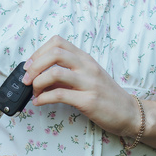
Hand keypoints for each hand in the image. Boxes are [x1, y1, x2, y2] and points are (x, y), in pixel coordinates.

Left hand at [22, 35, 140, 137]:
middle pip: (54, 53)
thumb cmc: (105, 95)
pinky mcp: (88, 101)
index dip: (38, 52)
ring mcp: (89, 83)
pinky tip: (39, 103)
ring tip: (33, 93)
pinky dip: (43, 98)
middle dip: (34, 66)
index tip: (29, 66)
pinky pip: (60, 95)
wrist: (129, 113)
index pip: (58, 42)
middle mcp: (87, 67)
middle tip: (26, 79)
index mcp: (85, 58)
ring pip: (55, 73)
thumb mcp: (85, 79)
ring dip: (37, 83)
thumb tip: (37, 77)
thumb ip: (64, 75)